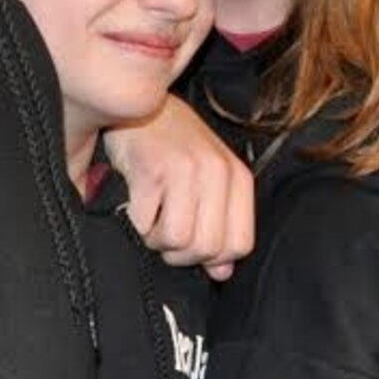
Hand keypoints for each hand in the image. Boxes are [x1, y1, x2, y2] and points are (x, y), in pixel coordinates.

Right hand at [102, 95, 252, 280]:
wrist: (139, 106)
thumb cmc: (173, 144)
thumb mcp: (207, 179)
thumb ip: (220, 223)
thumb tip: (221, 271)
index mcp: (236, 176)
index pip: (240, 245)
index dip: (214, 258)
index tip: (194, 245)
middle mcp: (216, 172)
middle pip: (207, 248)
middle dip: (181, 254)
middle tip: (166, 234)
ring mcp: (185, 170)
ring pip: (178, 241)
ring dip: (157, 241)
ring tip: (152, 220)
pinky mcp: (151, 170)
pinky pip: (146, 225)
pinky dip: (137, 225)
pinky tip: (138, 205)